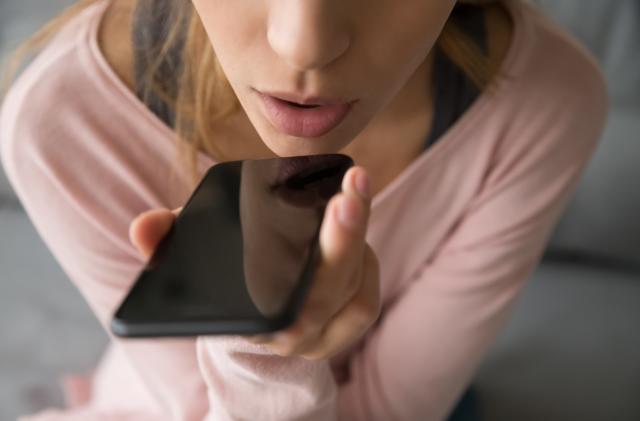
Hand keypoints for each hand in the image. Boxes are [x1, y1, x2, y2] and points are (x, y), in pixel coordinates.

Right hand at [128, 166, 380, 361]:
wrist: (248, 325)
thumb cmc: (223, 278)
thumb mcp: (191, 258)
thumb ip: (166, 240)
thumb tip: (142, 227)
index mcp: (249, 321)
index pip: (273, 309)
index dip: (296, 269)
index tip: (323, 212)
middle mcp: (288, 337)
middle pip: (325, 292)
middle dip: (342, 238)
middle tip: (350, 187)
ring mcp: (319, 337)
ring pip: (353, 291)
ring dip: (359, 238)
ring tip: (353, 192)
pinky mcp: (344, 329)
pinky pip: (366, 298)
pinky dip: (367, 261)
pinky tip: (357, 228)